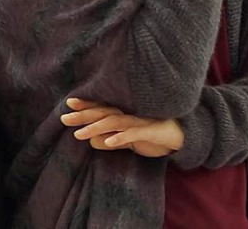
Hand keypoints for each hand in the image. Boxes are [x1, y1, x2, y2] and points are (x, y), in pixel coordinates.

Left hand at [60, 98, 184, 157]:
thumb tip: (93, 142)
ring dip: (95, 127)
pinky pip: (133, 132)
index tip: (68, 104)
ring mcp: (139, 120)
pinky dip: (120, 137)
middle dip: (83, 114)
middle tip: (64, 118)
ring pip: (114, 121)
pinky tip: (108, 141)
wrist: (183, 134)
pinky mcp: (150, 129)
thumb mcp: (130, 140)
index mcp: (124, 113)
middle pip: (102, 111)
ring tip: (79, 135)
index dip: (85, 105)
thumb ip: (112, 140)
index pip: (101, 107)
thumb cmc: (154, 134)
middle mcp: (129, 113)